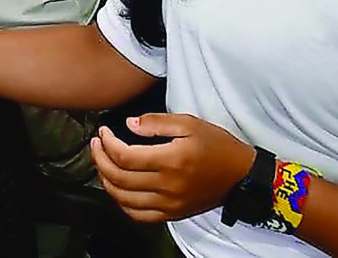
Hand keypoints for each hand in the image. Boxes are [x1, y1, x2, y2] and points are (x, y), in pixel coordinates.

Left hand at [90, 113, 255, 223]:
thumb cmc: (217, 146)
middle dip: (100, 159)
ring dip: (106, 180)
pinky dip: (121, 203)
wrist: (241, 175)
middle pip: (119, 177)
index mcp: (171, 160)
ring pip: (124, 198)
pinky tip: (117, 188)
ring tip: (102, 163)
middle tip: (96, 145)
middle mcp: (167, 185)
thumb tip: (129, 124)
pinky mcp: (172, 214)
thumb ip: (156, 122)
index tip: (103, 132)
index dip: (107, 143)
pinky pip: (138, 215)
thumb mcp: (190, 123)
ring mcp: (169, 204)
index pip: (124, 156)